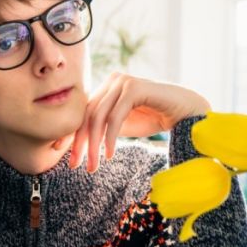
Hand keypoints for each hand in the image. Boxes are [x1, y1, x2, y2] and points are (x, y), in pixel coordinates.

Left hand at [69, 73, 210, 171]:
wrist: (185, 111)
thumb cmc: (154, 118)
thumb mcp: (122, 125)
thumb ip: (103, 128)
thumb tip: (78, 143)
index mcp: (106, 87)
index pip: (83, 111)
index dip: (71, 132)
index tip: (60, 153)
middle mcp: (112, 80)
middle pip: (87, 114)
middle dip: (80, 142)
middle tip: (76, 165)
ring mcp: (123, 81)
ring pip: (99, 117)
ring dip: (93, 144)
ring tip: (93, 165)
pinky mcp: (134, 88)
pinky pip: (115, 117)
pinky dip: (110, 138)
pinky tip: (109, 154)